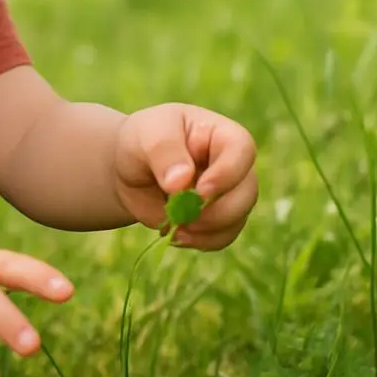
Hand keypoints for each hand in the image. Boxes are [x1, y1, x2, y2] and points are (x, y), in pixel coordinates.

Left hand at [112, 103, 257, 249]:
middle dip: (217, 211)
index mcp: (222, 135)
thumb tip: (180, 182)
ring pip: (237, 219)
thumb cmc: (143, 139)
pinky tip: (176, 235)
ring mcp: (228, 194)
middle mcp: (232, 165)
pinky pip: (221, 237)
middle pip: (246, 192)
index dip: (227, 174)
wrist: (129, 167)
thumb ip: (163, 151)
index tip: (200, 191)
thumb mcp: (147, 134)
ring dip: (207, 230)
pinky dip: (200, 241)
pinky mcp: (217, 219)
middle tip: (183, 216)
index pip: (242, 150)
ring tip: (175, 227)